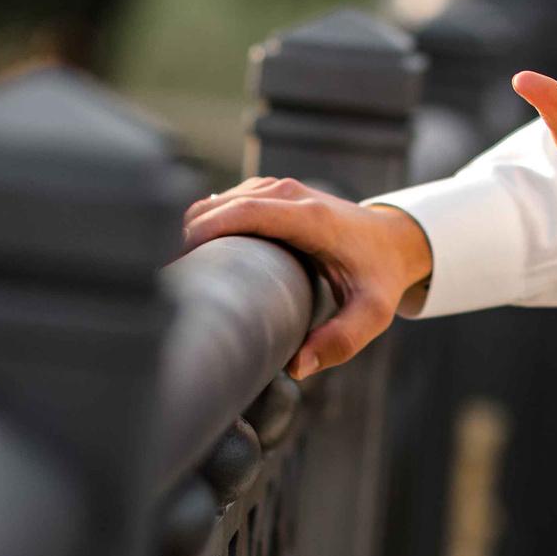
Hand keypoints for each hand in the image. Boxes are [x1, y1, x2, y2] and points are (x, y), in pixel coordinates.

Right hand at [183, 179, 431, 379]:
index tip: (171, 263)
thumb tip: (296, 367)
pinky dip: (207, 222)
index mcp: (309, 218)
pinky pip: (228, 201)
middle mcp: (291, 194)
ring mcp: (280, 188)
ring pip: (220, 200)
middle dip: (185, 234)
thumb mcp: (372, 313)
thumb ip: (340, 341)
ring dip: (192, 227)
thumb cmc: (380, 277)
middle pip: (221, 204)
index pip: (242, 213)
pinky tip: (193, 255)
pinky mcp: (273, 193)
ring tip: (170, 270)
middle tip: (160, 279)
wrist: (396, 239)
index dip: (201, 232)